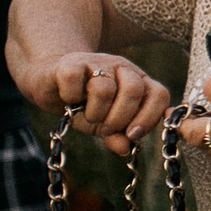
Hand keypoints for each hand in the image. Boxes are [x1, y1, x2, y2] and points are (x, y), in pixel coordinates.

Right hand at [25, 54, 174, 156]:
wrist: (51, 83)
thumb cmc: (85, 105)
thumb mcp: (104, 125)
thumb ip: (117, 135)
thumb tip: (125, 148)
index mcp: (138, 82)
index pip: (158, 95)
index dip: (149, 118)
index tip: (132, 135)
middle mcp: (122, 68)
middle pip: (133, 90)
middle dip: (119, 118)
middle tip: (105, 129)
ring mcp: (97, 62)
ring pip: (104, 88)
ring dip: (95, 112)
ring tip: (88, 115)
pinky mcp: (71, 62)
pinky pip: (75, 80)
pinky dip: (71, 97)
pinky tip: (69, 100)